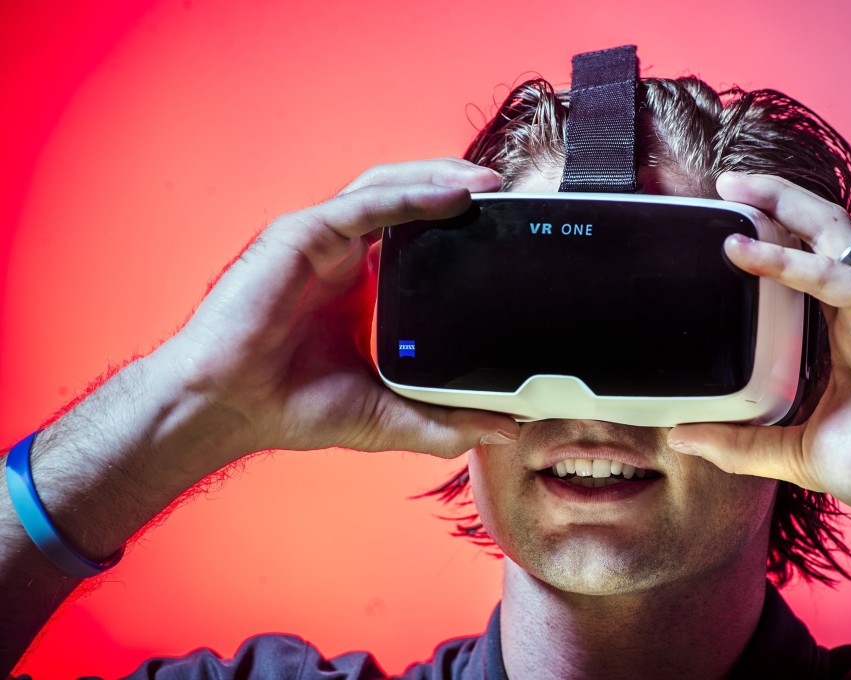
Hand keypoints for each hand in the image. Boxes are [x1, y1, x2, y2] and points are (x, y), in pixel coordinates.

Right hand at [163, 158, 518, 462]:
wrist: (229, 408)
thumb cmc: (293, 406)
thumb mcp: (388, 414)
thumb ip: (444, 421)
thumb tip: (504, 427)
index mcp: (366, 290)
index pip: (422, 239)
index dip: (465, 227)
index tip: (512, 231)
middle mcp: (347, 257)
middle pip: (410, 202)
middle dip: (460, 190)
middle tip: (510, 197)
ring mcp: (322, 240)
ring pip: (389, 188)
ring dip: (441, 177)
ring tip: (488, 184)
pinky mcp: (302, 234)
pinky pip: (364, 204)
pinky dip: (409, 195)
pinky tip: (451, 195)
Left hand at [667, 173, 850, 573]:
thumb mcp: (791, 450)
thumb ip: (738, 442)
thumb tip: (682, 436)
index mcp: (843, 330)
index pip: (804, 263)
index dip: (769, 238)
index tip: (720, 228)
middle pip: (816, 231)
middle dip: (771, 200)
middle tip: (722, 184)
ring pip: (827, 231)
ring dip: (778, 205)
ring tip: (731, 188)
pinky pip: (830, 275)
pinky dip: (784, 261)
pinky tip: (743, 252)